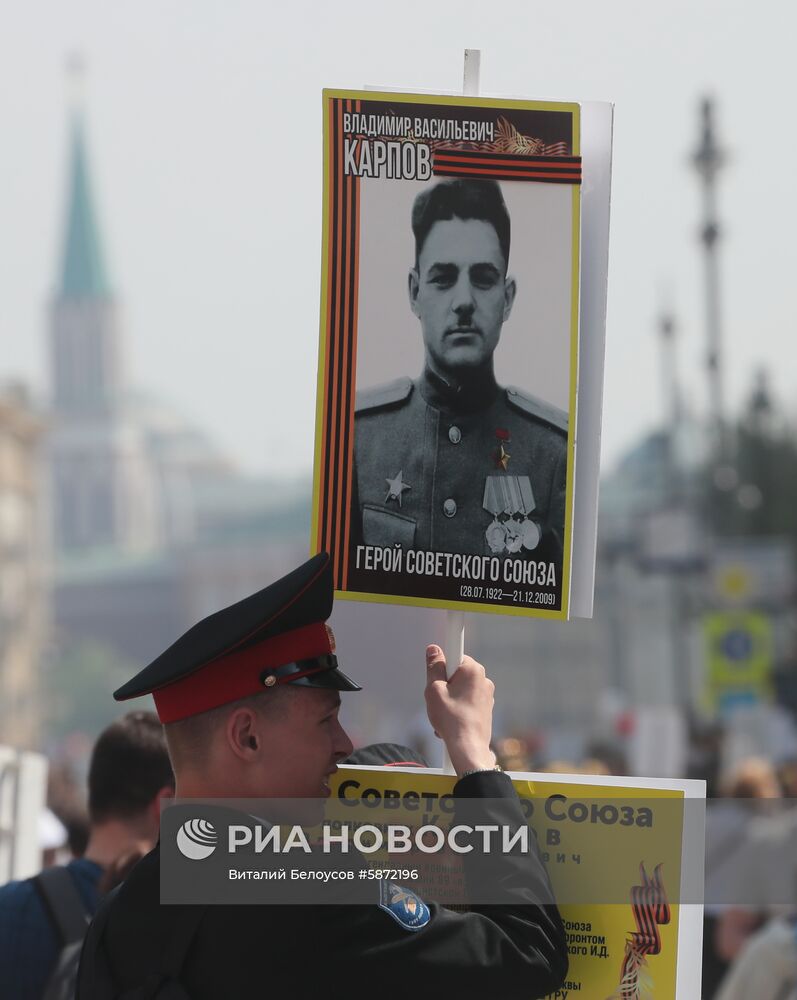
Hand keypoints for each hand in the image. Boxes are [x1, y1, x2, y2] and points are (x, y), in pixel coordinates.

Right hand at [424, 644, 495, 776]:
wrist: (468, 747)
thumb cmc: (451, 719)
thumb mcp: (434, 689)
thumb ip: (434, 667)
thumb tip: (434, 650)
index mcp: (473, 670)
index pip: (454, 653)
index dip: (442, 664)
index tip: (440, 669)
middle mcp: (484, 679)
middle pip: (457, 672)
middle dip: (445, 684)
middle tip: (438, 698)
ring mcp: (487, 694)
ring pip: (461, 688)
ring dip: (450, 698)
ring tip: (444, 714)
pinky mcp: (486, 707)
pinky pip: (468, 700)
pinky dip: (458, 707)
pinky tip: (451, 721)